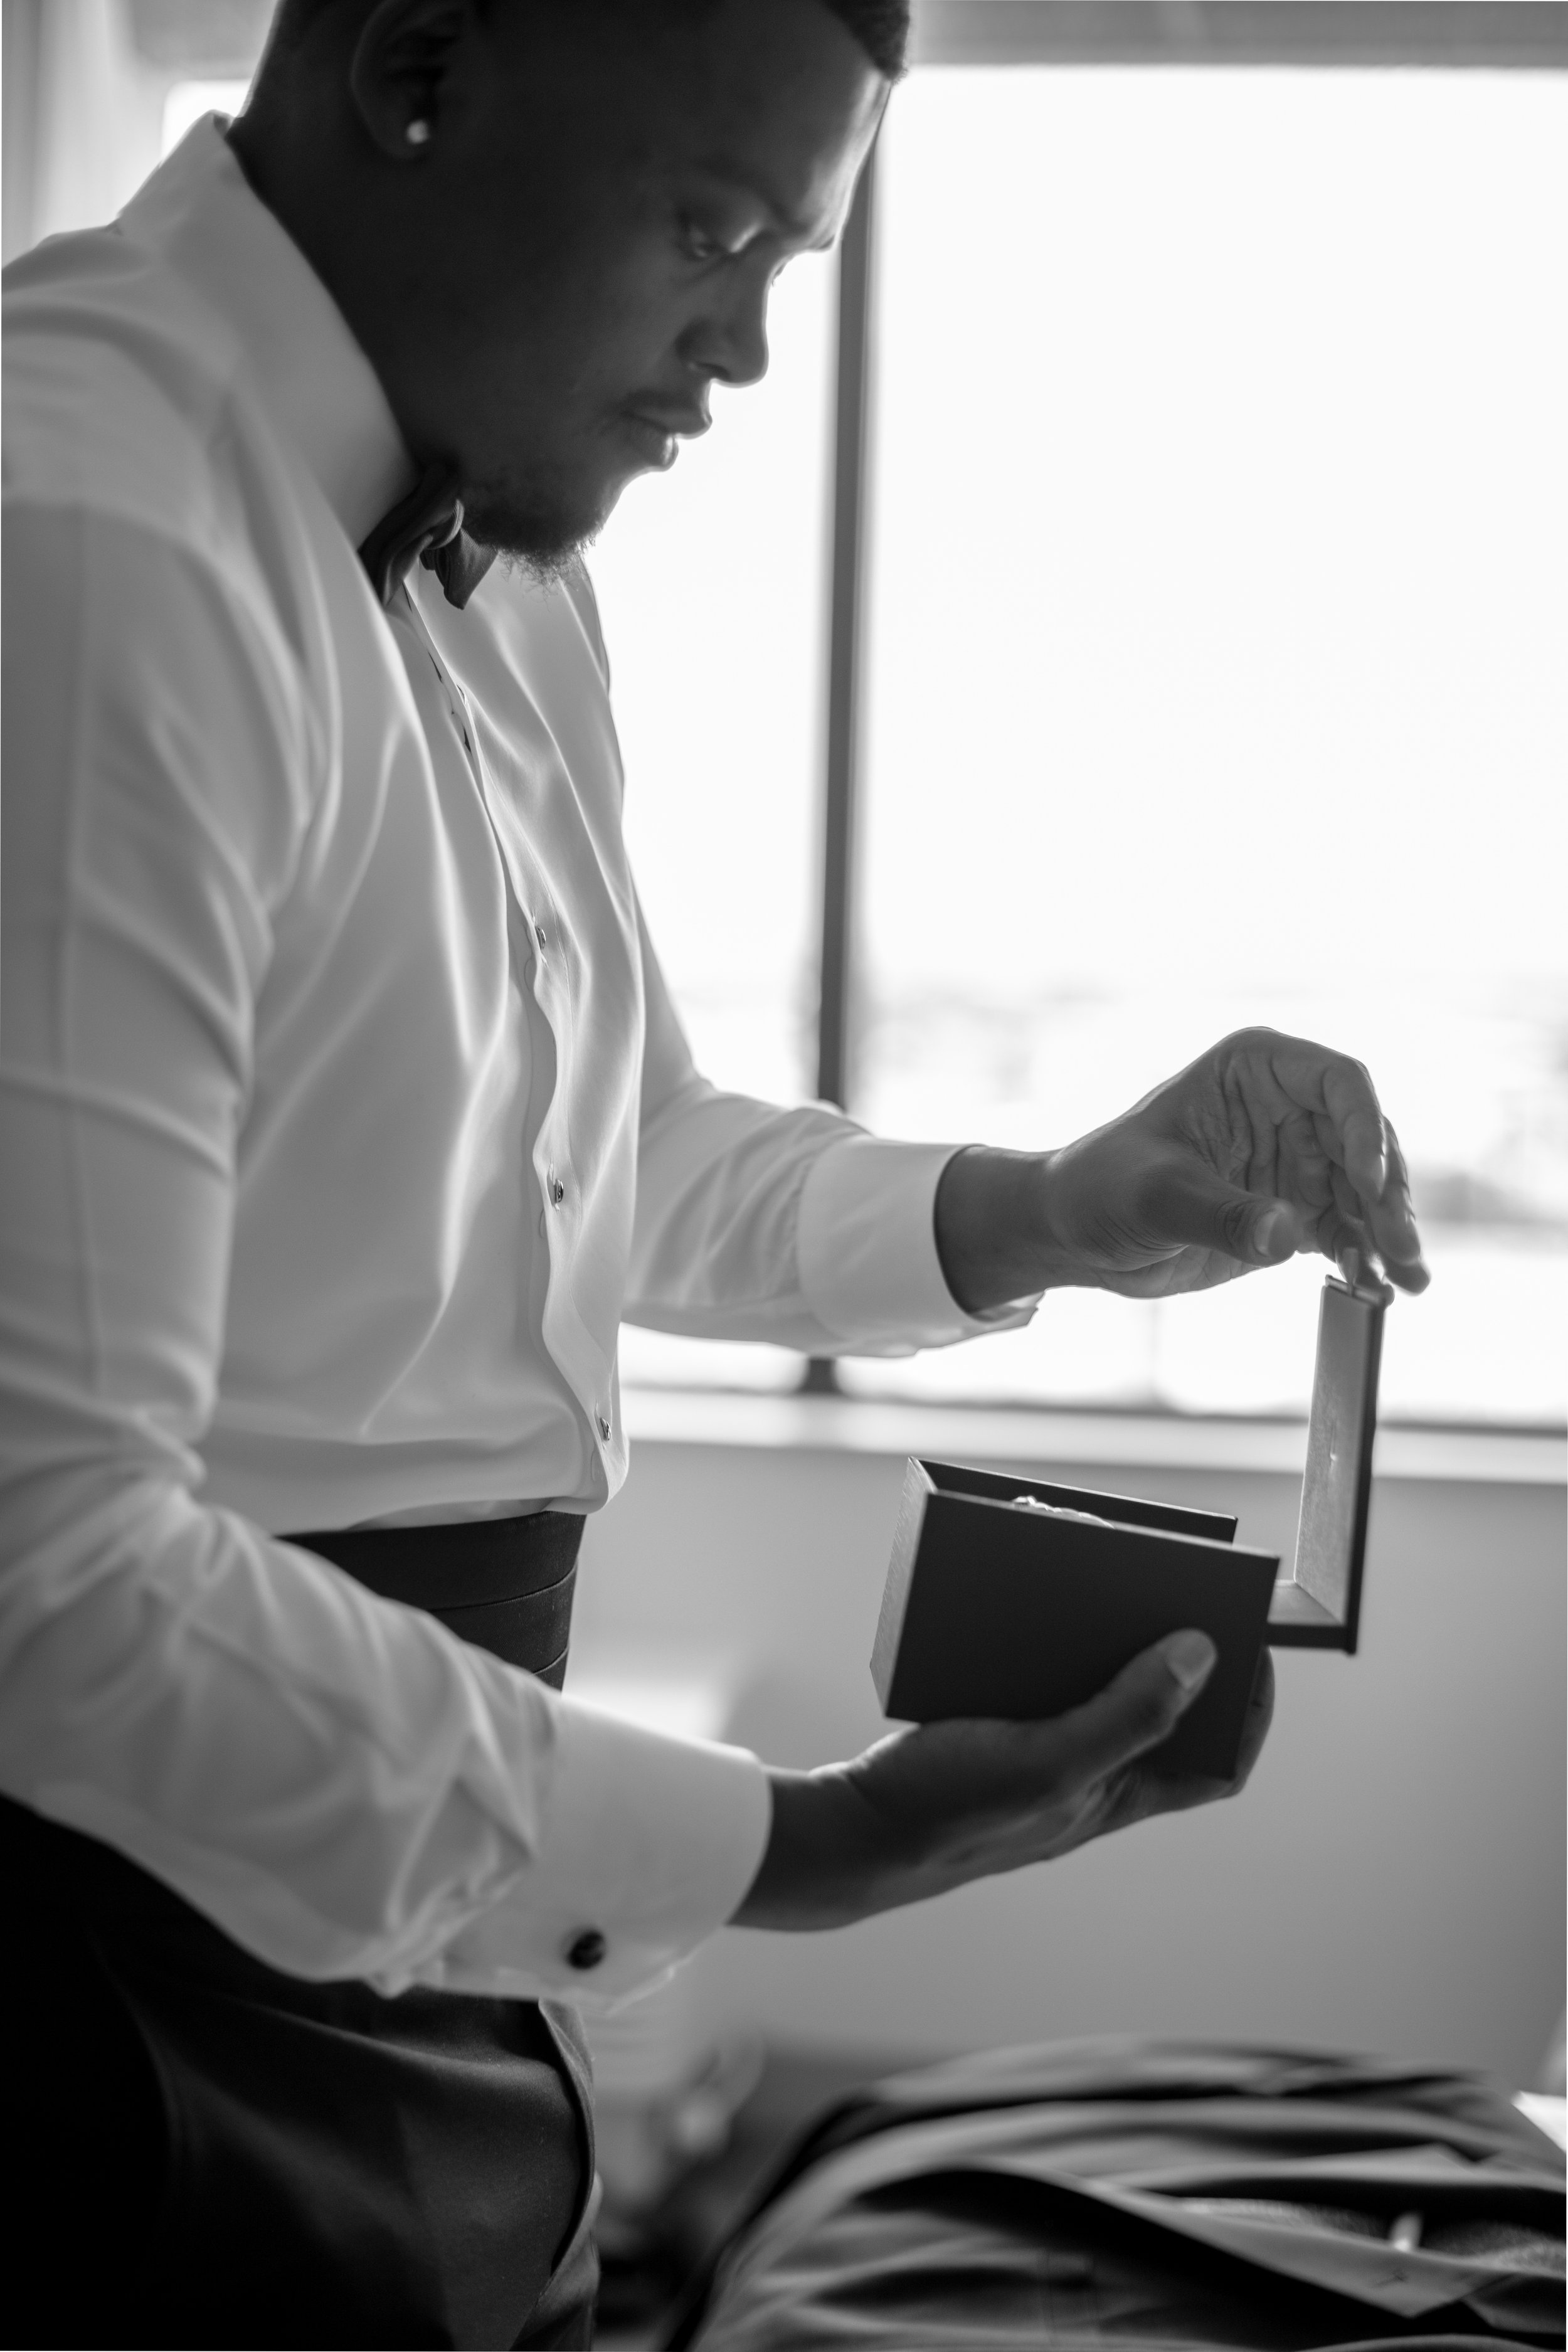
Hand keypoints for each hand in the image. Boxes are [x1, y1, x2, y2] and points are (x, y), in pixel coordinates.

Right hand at [731, 1633, 1273, 1932]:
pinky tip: (1016, 1604)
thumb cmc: (953, 1813)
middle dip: (1167, 1650)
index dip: (1251, 1710)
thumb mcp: (1051, 1762)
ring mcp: (1037, 1758)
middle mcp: (1087, 1781)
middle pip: (1158, 1714)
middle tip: (1163, 1589)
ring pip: (1092, 1689)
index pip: (1218, 1767)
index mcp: (1116, 1799)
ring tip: (1088, 1582)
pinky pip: (1034, 1680)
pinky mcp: (990, 1735)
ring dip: (1097, 1636)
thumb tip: (1202, 1652)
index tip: (1254, 1644)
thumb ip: (1132, 1713)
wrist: (855, 1833)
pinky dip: (1037, 1640)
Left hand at [936, 1027, 1428, 1312]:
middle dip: (1389, 1197)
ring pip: (1368, 1191)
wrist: (1076, 1235)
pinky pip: (1347, 1230)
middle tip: (1401, 1250)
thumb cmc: (1101, 1189)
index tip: (1373, 1184)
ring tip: (1406, 1282)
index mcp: (1254, 1069)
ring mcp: (1295, 1158)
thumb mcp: (1155, 1198)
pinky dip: (1366, 1258)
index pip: (1340, 1082)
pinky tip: (1379, 1291)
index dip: (1367, 1129)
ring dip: (1389, 1235)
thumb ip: (1221, 1215)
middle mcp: (1286, 1106)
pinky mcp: (1294, 1209)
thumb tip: (1285, 1233)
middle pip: (1367, 1141)